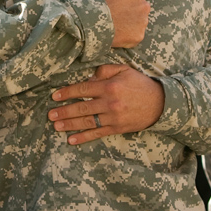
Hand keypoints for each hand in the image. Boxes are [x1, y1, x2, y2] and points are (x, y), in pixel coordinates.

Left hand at [48, 64, 163, 145]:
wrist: (161, 104)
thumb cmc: (140, 84)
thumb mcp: (124, 70)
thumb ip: (104, 70)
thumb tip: (88, 78)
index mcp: (110, 86)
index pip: (83, 89)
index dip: (67, 93)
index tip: (55, 96)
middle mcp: (110, 103)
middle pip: (82, 108)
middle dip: (64, 111)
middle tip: (50, 114)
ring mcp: (113, 117)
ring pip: (87, 122)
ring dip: (70, 125)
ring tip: (56, 126)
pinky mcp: (117, 128)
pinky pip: (97, 133)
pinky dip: (84, 137)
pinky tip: (71, 140)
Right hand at [89, 0, 149, 47]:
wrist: (92, 19)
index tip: (116, 2)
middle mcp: (145, 6)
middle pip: (141, 7)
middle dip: (131, 9)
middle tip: (116, 13)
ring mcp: (142, 22)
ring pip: (140, 21)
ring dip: (131, 22)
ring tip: (116, 23)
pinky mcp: (138, 35)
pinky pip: (136, 35)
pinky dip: (129, 34)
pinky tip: (118, 31)